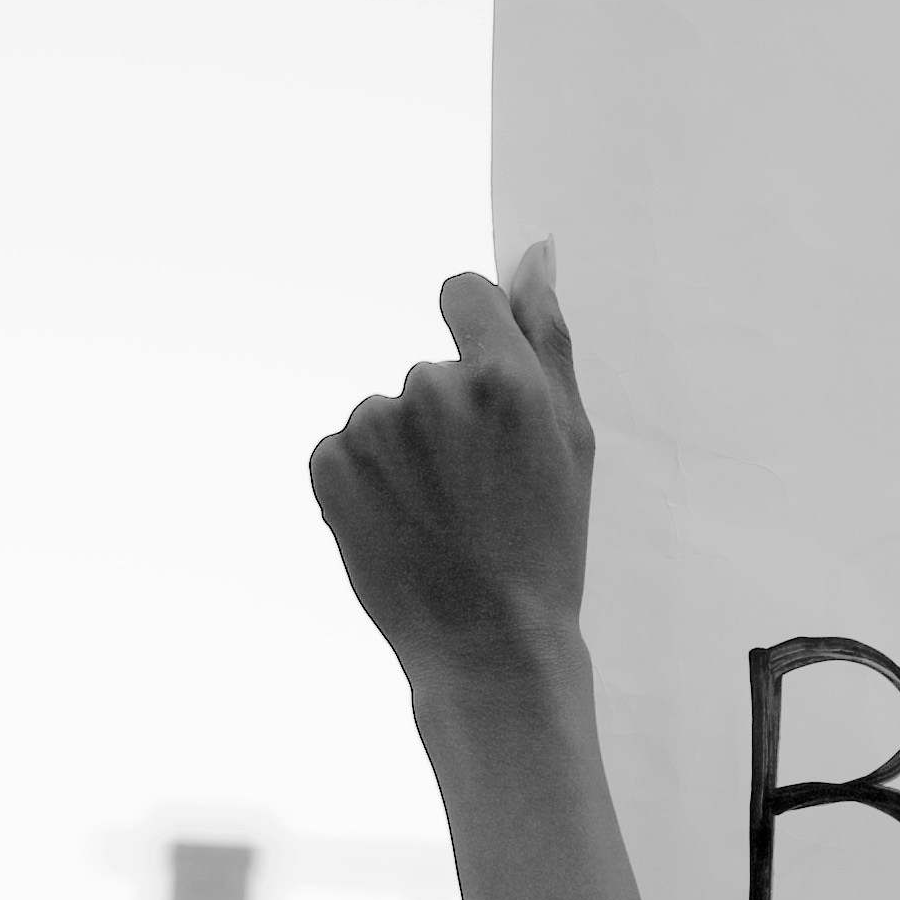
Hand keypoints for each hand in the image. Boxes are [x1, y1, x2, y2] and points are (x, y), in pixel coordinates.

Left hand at [314, 246, 594, 697]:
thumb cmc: (546, 544)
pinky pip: (345, 447)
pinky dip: (366, 481)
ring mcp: (372, 427)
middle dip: (449, 416)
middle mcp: (430, 388)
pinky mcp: (326, 464)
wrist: (487, 647)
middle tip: (477, 491)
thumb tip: (534, 252)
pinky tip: (400, 525)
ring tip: (439, 516)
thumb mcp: (572, 439)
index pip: (463, 293)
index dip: (476, 338)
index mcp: (502, 378)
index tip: (486, 395)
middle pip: (430, 367)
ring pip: (387, 411)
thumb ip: (548, 335)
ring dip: (406, 452)